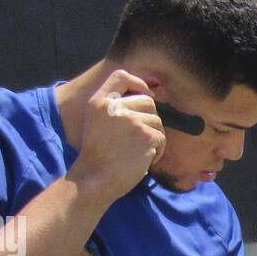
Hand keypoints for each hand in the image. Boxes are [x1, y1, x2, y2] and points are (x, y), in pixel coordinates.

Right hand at [65, 69, 165, 204]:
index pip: (121, 76)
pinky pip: (161, 138)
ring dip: (154, 138)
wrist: (95, 178)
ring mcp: (132, 120)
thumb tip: (147, 97)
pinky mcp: (146, 135)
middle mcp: (115, 106)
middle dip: (150, 118)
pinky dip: (158, 151)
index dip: (138, 83)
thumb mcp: (96, 123)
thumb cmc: (97, 156)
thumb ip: (113, 107)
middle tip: (142, 138)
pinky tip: (145, 161)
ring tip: (141, 152)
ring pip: (157, 121)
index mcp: (99, 101)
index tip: (146, 94)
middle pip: (147, 101)